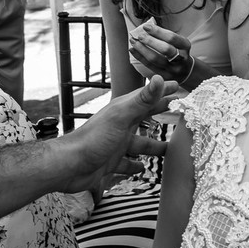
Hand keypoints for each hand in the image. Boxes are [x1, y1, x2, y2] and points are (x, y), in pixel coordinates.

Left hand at [53, 76, 179, 192]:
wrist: (69, 166)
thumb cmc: (94, 139)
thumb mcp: (122, 117)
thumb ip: (142, 99)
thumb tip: (158, 78)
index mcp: (123, 111)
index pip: (147, 97)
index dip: (161, 91)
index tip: (177, 86)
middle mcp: (121, 126)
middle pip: (145, 117)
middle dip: (160, 114)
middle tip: (179, 112)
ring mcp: (116, 144)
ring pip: (140, 143)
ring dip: (153, 145)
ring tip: (169, 149)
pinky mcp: (111, 162)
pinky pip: (128, 163)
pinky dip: (137, 165)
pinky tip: (143, 169)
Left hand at [128, 18, 193, 82]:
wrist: (186, 71)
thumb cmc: (178, 52)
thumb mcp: (178, 42)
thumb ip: (165, 36)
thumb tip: (146, 28)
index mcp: (185, 46)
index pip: (172, 38)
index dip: (158, 32)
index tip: (146, 27)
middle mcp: (181, 59)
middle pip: (165, 49)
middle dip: (151, 41)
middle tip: (140, 36)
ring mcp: (173, 69)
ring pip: (155, 59)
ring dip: (142, 49)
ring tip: (133, 41)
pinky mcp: (164, 76)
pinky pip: (149, 66)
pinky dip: (140, 57)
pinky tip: (133, 50)